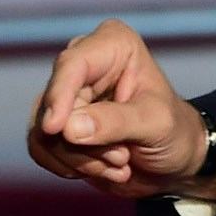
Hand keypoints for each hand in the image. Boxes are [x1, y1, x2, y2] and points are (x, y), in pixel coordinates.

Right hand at [29, 18, 215, 199]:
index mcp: (112, 45)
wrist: (174, 161)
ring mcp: (67, 94)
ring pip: (44, 131)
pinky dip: (69, 167)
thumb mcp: (156, 124)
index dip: (59, 95)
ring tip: (120, 164)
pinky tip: (102, 170)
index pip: (72, 64)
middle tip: (122, 158)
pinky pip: (41, 148)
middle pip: (55, 104)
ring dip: (81, 159)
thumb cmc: (174, 131)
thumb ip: (116, 122)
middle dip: (85, 143)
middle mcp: (84, 63)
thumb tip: (68, 128)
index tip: (55, 128)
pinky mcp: (58, 124)